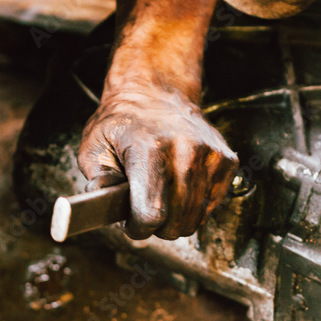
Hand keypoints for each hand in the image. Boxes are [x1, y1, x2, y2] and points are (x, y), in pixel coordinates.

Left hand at [78, 89, 237, 239]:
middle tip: (145, 208)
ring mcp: (210, 156)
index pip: (151, 214)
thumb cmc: (124, 122)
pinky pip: (213, 206)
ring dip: (177, 218)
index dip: (137, 228)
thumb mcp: (94, 146)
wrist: (157, 92)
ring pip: (196, 218)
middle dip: (157, 226)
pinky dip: (195, 206)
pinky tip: (180, 189)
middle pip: (176, 222)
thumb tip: (104, 204)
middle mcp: (185, 151)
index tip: (131, 223)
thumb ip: (99, 180)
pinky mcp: (226, 161)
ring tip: (162, 197)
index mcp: (149, 149)